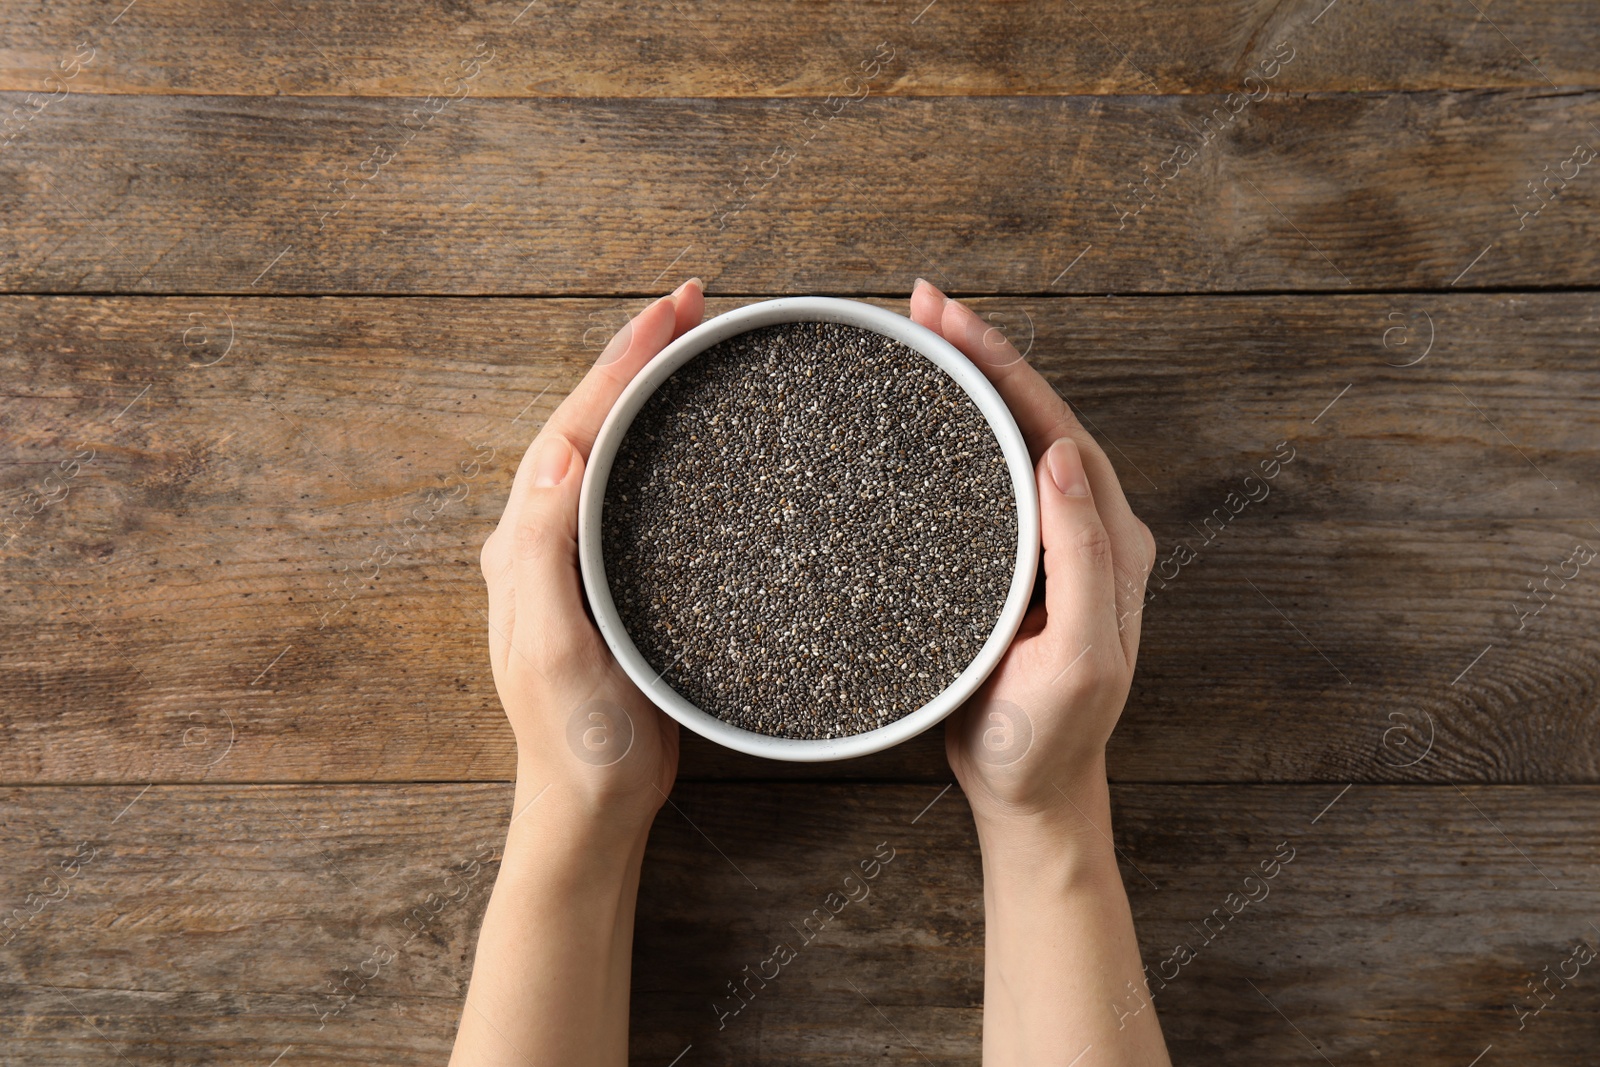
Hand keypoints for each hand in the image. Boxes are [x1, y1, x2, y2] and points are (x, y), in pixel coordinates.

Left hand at [478, 278, 705, 842]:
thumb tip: (558, 453)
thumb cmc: (574, 741)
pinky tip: (691, 442)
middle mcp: (544, 542)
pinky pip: (632, 495)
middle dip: (634, 358)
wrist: (592, 811)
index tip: (669, 311)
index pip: (574, 427)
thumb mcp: (552, 647)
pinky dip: (660, 450)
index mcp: (525, 545)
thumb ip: (542, 552)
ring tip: (691, 350)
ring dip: (646, 395)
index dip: (620, 362)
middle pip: (590, 424)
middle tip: (689, 308)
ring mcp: (578, 563)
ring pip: (610, 453)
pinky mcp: (614, 587)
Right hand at [909, 279, 1156, 830]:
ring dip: (967, 384)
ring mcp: (1049, 544)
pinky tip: (920, 414)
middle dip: (982, 355)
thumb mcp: (1080, 658)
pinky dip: (956, 434)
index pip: (1058, 429)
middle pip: (1033, 418)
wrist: (1029, 792)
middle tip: (922, 307)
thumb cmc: (1051, 738)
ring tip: (916, 338)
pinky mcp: (1014, 563)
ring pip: (1009, 441)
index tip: (953, 321)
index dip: (1006, 368)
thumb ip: (1082, 560)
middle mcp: (1087, 530)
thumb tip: (1060, 456)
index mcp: (1111, 543)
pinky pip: (986, 480)